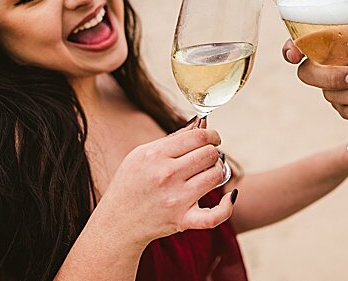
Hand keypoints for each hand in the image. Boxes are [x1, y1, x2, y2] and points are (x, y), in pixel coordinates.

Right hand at [90, 126, 234, 247]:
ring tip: (208, 173)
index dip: (211, 135)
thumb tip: (200, 124)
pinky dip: (227, 205)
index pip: (198, 137)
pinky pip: (216, 215)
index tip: (213, 139)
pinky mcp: (182, 219)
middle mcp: (166, 175)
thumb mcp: (141, 155)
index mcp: (154, 155)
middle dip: (212, 153)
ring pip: (216, 175)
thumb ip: (172, 140)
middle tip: (207, 158)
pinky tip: (230, 196)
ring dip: (218, 172)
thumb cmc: (130, 185)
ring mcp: (176, 199)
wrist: (117, 223)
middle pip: (210, 154)